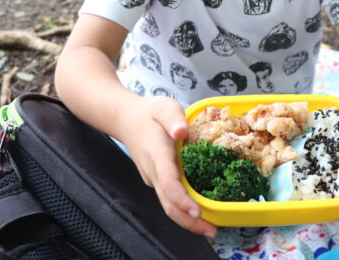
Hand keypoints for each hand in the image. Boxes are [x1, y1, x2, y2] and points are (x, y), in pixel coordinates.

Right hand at [118, 96, 217, 238]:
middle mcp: (153, 171)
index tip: (196, 211)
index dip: (181, 199)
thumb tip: (182, 131)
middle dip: (188, 222)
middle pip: (168, 204)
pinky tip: (201, 212)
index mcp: (157, 153)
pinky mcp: (156, 180)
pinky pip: (169, 199)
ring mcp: (153, 178)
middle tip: (212, 231)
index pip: (167, 181)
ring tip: (210, 228)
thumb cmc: (149, 113)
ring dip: (187, 220)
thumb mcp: (164, 107)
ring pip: (168, 205)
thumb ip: (173, 117)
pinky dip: (183, 209)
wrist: (126, 120)